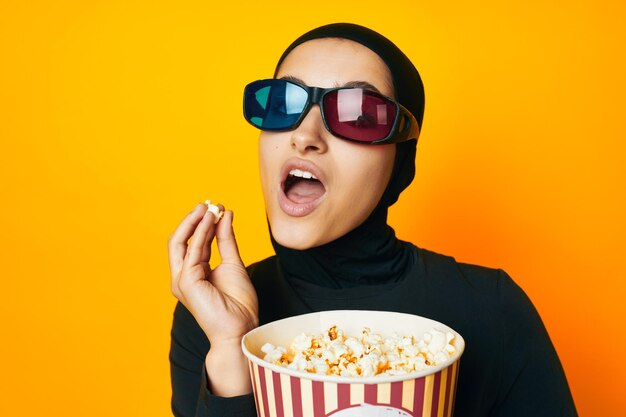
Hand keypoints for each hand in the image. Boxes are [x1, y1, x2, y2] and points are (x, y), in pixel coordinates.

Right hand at [168, 203, 258, 346]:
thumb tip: (224, 215)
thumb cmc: (238, 303)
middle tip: (208, 204)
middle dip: (193, 220)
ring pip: (182, 242)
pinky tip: (211, 220)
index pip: (192, 243)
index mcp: (193, 273)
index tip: (218, 208)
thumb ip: (226, 240)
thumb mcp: (233, 263)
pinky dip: (201, 232)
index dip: (203, 224)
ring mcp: (182, 280)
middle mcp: (183, 276)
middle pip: (180, 241)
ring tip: (210, 207)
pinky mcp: (186, 281)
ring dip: (196, 222)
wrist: (241, 327)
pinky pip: (192, 250)